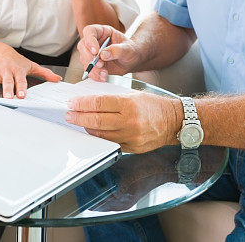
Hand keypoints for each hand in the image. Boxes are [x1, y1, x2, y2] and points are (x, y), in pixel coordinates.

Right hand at [0, 43, 60, 97]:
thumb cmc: (16, 61)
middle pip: (6, 81)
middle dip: (6, 89)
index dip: (21, 87)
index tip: (21, 95)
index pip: (20, 80)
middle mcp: (6, 71)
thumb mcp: (30, 65)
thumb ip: (44, 73)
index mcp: (18, 70)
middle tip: (7, 97)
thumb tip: (57, 79)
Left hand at [65, 92, 181, 152]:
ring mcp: (131, 137)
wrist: (174, 121)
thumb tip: (91, 102)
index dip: (82, 104)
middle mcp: (130, 121)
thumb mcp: (133, 95)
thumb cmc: (154, 106)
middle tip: (69, 114)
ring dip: (87, 128)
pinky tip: (94, 132)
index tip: (72, 103)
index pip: (99, 103)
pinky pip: (110, 143)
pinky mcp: (132, 148)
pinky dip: (100, 137)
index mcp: (129, 104)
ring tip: (79, 122)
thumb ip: (113, 100)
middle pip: (96, 120)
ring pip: (101, 134)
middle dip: (79, 117)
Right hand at [78, 24, 139, 79]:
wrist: (131, 61)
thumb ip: (117, 50)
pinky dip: (95, 75)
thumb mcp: (127, 48)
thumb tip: (104, 54)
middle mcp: (94, 41)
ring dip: (93, 68)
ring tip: (105, 73)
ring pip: (84, 60)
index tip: (96, 51)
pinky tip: (103, 77)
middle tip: (100, 64)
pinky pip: (89, 70)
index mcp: (102, 31)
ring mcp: (92, 53)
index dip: (90, 40)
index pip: (90, 31)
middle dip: (89, 57)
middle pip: (83, 46)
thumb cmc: (130, 50)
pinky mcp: (93, 64)